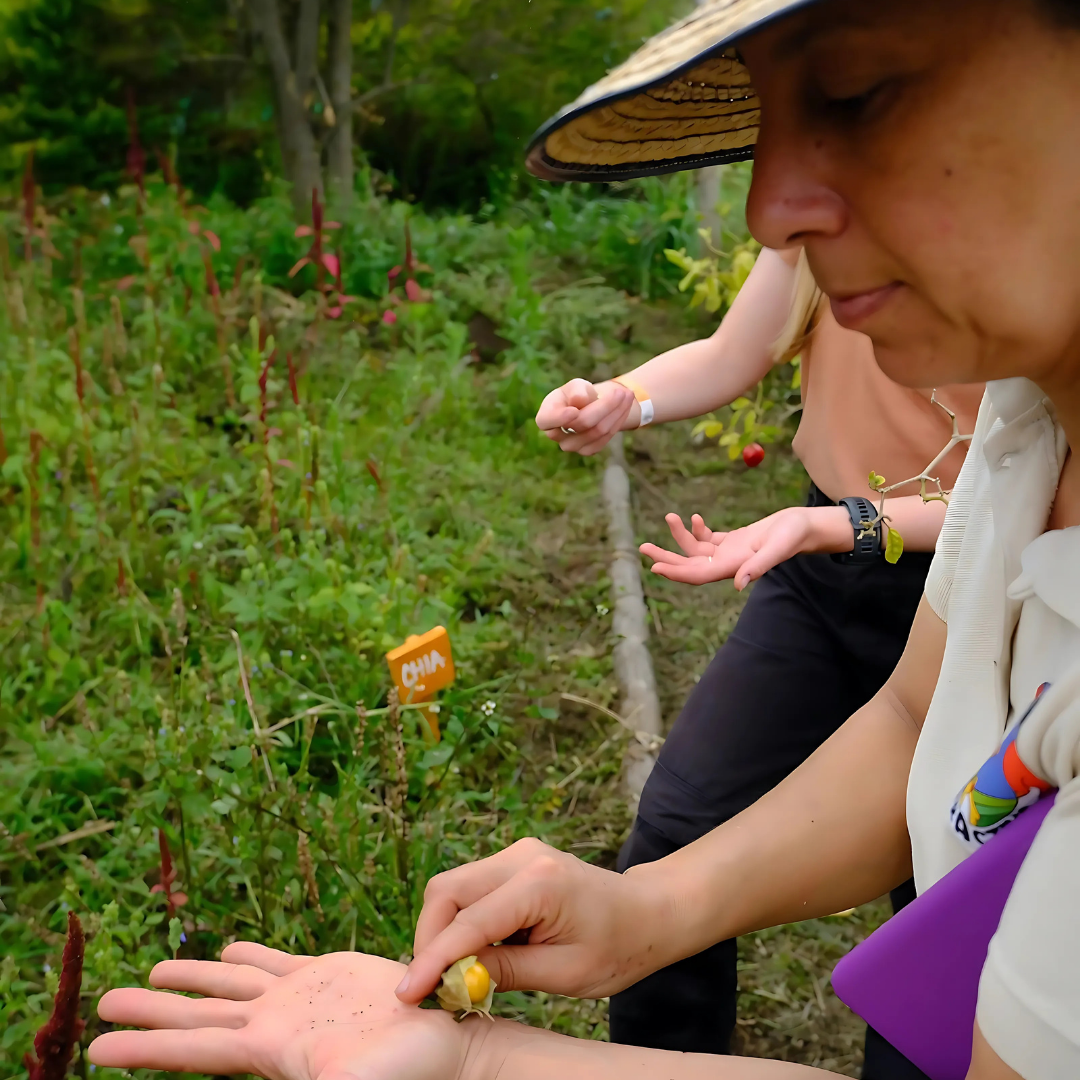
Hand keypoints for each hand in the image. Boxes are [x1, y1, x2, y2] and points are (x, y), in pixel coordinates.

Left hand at [89, 943, 474, 1079]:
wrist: (440, 1047)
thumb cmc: (403, 1071)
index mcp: (271, 1050)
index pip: (194, 1048)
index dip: (146, 1046)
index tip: (100, 1047)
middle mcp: (273, 1023)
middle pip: (200, 1013)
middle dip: (152, 1009)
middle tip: (105, 1002)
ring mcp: (296, 997)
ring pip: (231, 983)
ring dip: (192, 976)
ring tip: (153, 971)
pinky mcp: (324, 975)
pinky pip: (275, 961)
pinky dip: (247, 954)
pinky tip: (226, 948)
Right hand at [395, 838, 667, 1005]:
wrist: (648, 912)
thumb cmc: (618, 946)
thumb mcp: (564, 974)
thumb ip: (504, 972)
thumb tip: (451, 981)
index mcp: (540, 883)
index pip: (469, 921)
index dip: (432, 959)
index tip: (407, 994)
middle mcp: (522, 857)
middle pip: (447, 891)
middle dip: (429, 939)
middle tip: (428, 987)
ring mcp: (516, 854)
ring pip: (452, 888)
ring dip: (442, 931)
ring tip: (452, 976)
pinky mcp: (513, 861)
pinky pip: (470, 889)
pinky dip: (460, 922)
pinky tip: (473, 955)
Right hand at [535, 378, 635, 454]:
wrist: (587, 407)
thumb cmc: (577, 394)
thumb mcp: (576, 386)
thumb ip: (576, 391)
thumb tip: (579, 402)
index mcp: (546, 416)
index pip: (547, 420)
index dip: (560, 418)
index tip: (574, 411)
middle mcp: (556, 435)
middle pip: (583, 423)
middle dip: (606, 405)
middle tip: (622, 392)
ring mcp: (572, 446)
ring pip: (598, 431)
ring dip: (617, 412)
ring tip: (628, 395)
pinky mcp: (587, 450)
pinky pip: (605, 438)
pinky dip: (618, 421)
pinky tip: (624, 408)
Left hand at [640, 506, 851, 589]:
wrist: (807, 527)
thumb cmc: (794, 536)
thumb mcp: (777, 548)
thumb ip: (759, 566)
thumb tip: (740, 584)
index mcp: (734, 568)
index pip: (698, 575)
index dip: (676, 573)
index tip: (654, 568)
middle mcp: (728, 564)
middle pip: (690, 565)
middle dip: (666, 558)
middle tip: (643, 548)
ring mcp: (730, 553)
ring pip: (697, 550)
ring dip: (681, 536)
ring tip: (670, 517)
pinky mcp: (734, 541)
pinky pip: (709, 540)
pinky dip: (698, 530)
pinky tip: (694, 519)